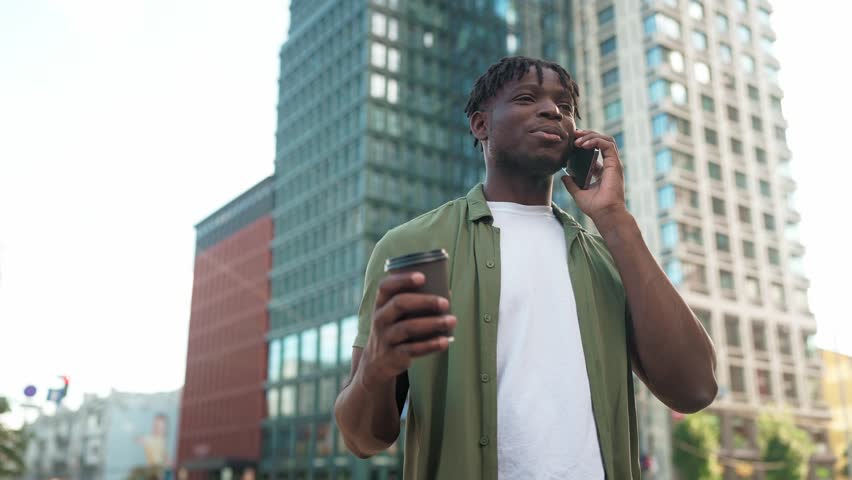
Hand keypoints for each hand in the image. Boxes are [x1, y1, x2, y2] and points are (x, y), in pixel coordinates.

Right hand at [359, 272, 455, 389]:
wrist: (376, 363)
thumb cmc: (394, 330)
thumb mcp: (396, 315)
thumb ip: (416, 303)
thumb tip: (447, 292)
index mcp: (381, 304)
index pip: (386, 286)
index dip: (402, 279)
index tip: (422, 277)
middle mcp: (380, 318)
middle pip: (399, 304)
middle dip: (424, 301)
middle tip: (445, 303)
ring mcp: (386, 337)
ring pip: (408, 327)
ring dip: (433, 323)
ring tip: (452, 321)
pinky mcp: (393, 355)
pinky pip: (413, 349)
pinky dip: (430, 345)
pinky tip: (445, 341)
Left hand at [561, 129, 627, 225]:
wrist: (604, 214)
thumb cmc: (594, 207)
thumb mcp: (578, 193)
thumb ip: (571, 184)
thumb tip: (564, 176)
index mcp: (602, 171)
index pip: (596, 149)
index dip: (585, 142)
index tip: (572, 141)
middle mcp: (609, 165)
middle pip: (601, 141)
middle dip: (587, 135)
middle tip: (574, 135)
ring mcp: (613, 164)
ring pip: (606, 140)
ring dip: (591, 136)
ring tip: (577, 140)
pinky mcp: (615, 164)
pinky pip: (608, 145)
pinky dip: (596, 141)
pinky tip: (584, 144)